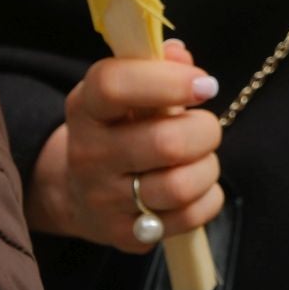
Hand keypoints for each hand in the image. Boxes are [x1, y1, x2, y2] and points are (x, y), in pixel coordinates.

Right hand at [26, 39, 224, 250]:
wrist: (79, 192)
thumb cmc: (118, 128)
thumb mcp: (126, 91)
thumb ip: (156, 65)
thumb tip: (180, 55)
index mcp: (85, 107)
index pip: (115, 85)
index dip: (169, 81)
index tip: (204, 85)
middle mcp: (88, 154)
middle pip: (166, 143)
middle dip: (204, 130)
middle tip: (205, 127)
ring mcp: (104, 199)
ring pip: (181, 185)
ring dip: (208, 167)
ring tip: (200, 158)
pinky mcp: (125, 234)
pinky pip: (190, 216)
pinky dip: (208, 198)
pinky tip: (197, 187)